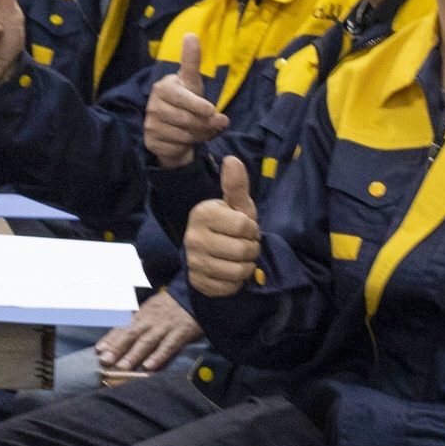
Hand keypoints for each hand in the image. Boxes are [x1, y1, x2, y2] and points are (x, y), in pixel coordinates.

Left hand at [95, 288, 204, 373]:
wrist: (196, 293)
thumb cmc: (170, 307)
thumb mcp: (151, 311)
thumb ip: (138, 325)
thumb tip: (119, 341)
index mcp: (142, 314)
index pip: (123, 327)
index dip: (110, 339)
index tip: (98, 350)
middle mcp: (150, 320)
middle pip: (131, 334)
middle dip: (117, 348)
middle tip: (104, 361)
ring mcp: (165, 326)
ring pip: (147, 341)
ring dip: (133, 355)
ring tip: (122, 367)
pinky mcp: (181, 332)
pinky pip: (168, 345)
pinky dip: (158, 356)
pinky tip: (149, 367)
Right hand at [143, 33, 231, 165]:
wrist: (173, 130)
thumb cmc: (187, 102)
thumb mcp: (192, 82)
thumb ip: (192, 61)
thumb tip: (191, 34)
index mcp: (163, 88)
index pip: (181, 97)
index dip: (197, 104)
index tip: (212, 110)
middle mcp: (153, 105)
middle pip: (186, 119)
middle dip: (206, 123)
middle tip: (218, 124)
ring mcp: (150, 124)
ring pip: (184, 134)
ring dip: (200, 135)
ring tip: (204, 130)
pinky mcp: (151, 141)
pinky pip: (177, 147)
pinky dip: (188, 146)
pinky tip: (190, 141)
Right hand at [184, 157, 263, 298]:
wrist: (207, 252)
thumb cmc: (227, 224)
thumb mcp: (235, 205)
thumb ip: (236, 185)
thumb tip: (232, 159)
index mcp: (202, 214)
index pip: (244, 226)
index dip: (252, 229)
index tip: (245, 228)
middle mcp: (193, 238)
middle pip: (243, 250)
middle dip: (252, 249)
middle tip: (244, 245)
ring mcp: (193, 261)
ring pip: (238, 271)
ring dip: (246, 266)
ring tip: (239, 258)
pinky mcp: (197, 281)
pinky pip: (230, 286)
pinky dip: (236, 282)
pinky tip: (230, 271)